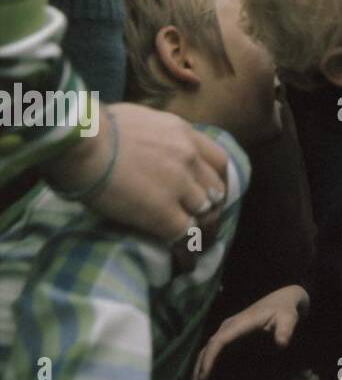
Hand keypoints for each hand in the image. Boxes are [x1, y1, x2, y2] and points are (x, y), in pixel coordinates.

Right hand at [46, 105, 229, 243]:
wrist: (84, 144)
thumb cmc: (98, 128)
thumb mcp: (141, 119)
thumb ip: (157, 134)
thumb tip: (150, 143)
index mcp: (184, 134)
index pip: (218, 160)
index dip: (215, 178)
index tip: (208, 189)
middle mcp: (190, 158)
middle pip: (217, 188)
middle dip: (211, 204)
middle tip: (200, 218)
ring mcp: (180, 186)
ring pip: (206, 213)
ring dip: (200, 227)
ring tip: (193, 241)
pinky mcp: (163, 213)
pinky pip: (186, 235)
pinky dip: (187, 248)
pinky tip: (184, 259)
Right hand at [190, 285, 309, 379]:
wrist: (281, 301)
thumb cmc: (284, 311)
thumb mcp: (288, 318)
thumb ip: (285, 330)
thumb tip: (282, 344)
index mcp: (239, 324)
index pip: (218, 342)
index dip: (210, 359)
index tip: (204, 378)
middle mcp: (227, 328)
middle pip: (206, 350)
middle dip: (198, 372)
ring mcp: (225, 333)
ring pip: (205, 353)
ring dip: (198, 373)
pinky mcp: (227, 338)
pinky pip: (212, 354)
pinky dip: (205, 369)